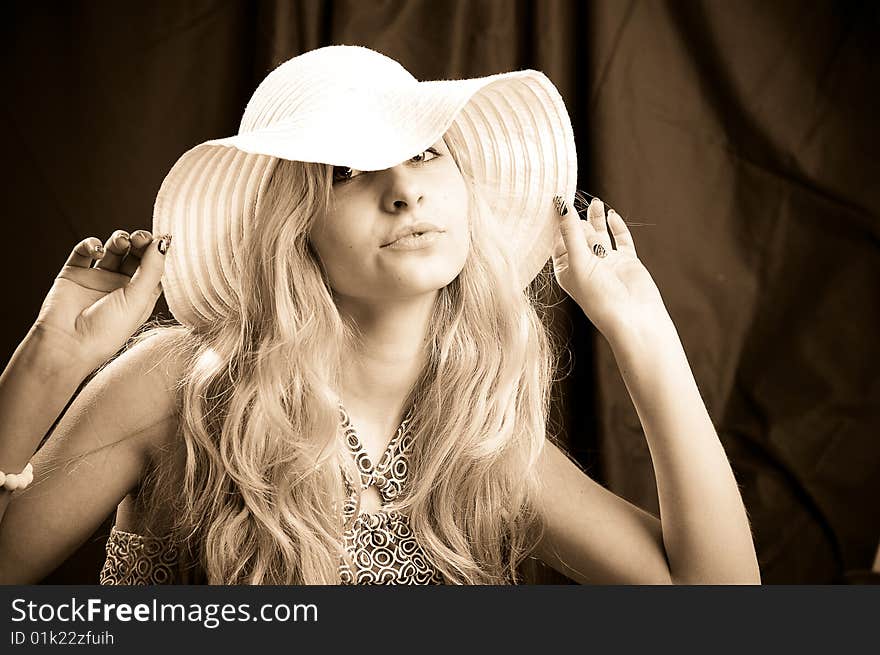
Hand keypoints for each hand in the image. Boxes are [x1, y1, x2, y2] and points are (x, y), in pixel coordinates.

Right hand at [31, 230, 169, 371]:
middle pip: (135, 255)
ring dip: (119, 240)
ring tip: (122, 242)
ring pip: (113, 250)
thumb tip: (163, 242)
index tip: (160, 239)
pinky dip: (92, 244)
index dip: (157, 252)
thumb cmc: (108, 330)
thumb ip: (152, 269)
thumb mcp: (138, 299)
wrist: (67, 343)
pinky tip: (97, 250)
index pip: (154, 266)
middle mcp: (120, 286)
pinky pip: (85, 251)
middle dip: (140, 242)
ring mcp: (98, 279)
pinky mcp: (75, 274)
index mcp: (141, 295)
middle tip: (140, 237)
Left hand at [552, 197, 668, 343]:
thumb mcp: (579, 261)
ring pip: (600, 235)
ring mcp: (607, 263)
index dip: (558, 223)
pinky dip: (616, 227)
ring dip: (596, 219)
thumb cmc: (599, 296)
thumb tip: (561, 206)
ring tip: (593, 202)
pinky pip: (621, 240)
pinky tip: (611, 214)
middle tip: (574, 200)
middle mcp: (586, 267)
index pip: (559, 242)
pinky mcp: (626, 261)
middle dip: (577, 220)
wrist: (633, 317)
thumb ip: (571, 233)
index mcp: (567, 271)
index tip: (554, 202)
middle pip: (579, 236)